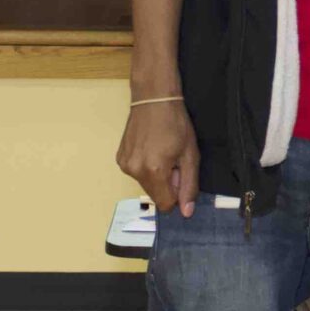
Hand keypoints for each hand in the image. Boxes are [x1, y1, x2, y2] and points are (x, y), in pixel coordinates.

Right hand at [117, 98, 200, 216]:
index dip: (176, 193)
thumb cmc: (176, 123)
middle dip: (166, 183)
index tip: (179, 173)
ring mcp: (124, 164)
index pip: (165, 204)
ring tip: (161, 150)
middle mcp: (135, 171)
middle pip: (155, 194)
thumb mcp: (190, 155)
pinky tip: (150, 148)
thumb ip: (189, 186)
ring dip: (155, 175)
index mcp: (154, 171)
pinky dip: (145, 166)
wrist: (153, 98)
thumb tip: (186, 212)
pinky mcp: (119, 158)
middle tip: (172, 158)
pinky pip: (136, 173)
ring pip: (145, 184)